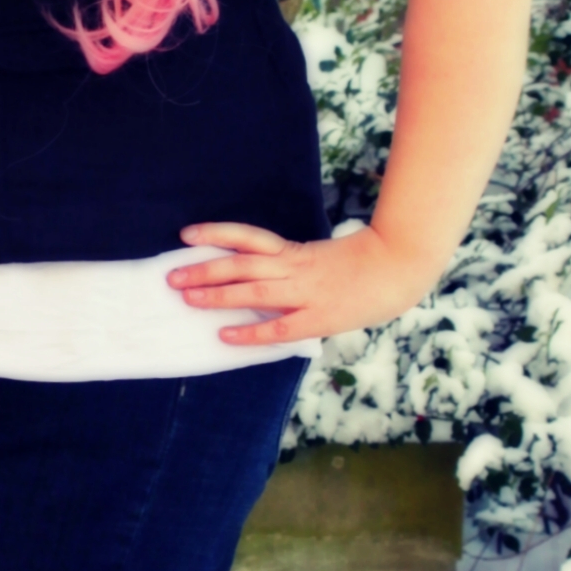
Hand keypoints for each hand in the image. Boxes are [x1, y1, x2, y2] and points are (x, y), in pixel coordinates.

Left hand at [168, 221, 435, 345]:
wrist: (397, 269)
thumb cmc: (358, 264)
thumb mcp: (318, 258)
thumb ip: (288, 267)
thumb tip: (255, 276)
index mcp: (294, 251)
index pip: (248, 237)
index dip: (216, 234)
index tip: (187, 234)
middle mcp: (293, 267)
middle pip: (241, 265)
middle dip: (204, 270)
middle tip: (172, 277)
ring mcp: (305, 292)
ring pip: (254, 292)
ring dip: (218, 296)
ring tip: (188, 299)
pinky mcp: (317, 317)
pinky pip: (278, 327)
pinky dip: (250, 332)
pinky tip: (226, 336)